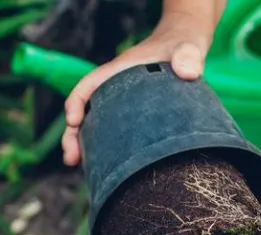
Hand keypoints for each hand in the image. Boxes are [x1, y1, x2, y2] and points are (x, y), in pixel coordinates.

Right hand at [62, 20, 210, 165]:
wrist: (189, 43)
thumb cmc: (184, 42)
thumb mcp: (188, 46)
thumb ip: (189, 55)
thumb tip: (188, 71)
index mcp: (121, 71)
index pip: (90, 85)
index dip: (77, 103)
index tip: (74, 121)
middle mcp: (117, 87)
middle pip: (87, 111)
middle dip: (74, 134)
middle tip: (71, 158)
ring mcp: (125, 102)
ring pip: (98, 125)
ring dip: (86, 145)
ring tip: (79, 166)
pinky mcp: (137, 115)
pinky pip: (116, 132)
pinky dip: (107, 148)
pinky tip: (109, 167)